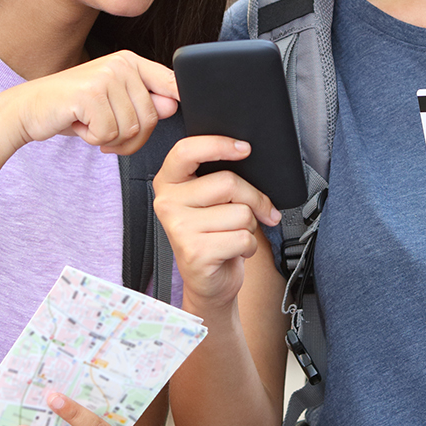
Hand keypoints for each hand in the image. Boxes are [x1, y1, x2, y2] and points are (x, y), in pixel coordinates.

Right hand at [3, 51, 178, 155]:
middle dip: (131, 138)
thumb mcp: (113, 105)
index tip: (181, 108)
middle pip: (151, 117)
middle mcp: (121, 64)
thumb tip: (174, 105)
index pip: (170, 82)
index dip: (179, 100)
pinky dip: (93, 139)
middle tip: (105, 132)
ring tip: (89, 124)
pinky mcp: (89, 94)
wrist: (28, 109)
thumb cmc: (72, 109)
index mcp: (130, 62)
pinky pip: (108, 134)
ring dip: (110, 139)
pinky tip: (79, 124)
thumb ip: (143, 104)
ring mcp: (105, 76)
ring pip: (131, 129)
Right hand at [153, 134, 277, 315]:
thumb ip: (220, 178)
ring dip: (251, 226)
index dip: (219, 144)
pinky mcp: (195, 252)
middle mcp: (167, 203)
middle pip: (228, 182)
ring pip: (241, 212)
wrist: (207, 281)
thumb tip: (251, 162)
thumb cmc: (212, 234)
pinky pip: (243, 238)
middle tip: (257, 210)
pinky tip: (234, 250)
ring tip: (234, 234)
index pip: (186, 151)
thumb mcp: (210, 199)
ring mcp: (179, 228)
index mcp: (169, 182)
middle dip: (254, 198)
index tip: (244, 149)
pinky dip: (250, 246)